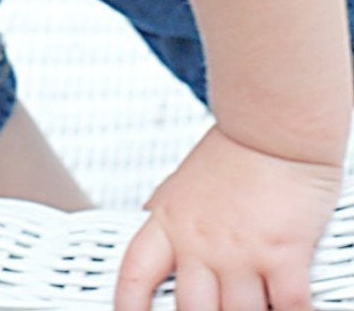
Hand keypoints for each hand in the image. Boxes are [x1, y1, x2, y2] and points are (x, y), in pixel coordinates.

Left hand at [115, 124, 342, 310]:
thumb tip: (148, 230)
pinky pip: (288, 308)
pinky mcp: (283, 254)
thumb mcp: (182, 183)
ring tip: (253, 307)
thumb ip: (167, 215)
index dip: (128, 305)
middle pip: (191, 310)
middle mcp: (201, 242)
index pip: (135, 273)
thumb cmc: (234, 152)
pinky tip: (289, 310)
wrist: (273, 125)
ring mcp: (241, 251)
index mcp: (170, 222)